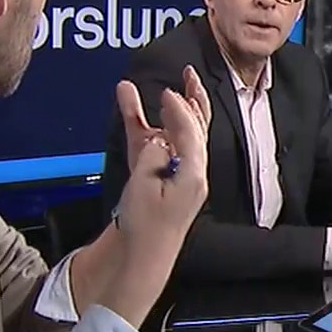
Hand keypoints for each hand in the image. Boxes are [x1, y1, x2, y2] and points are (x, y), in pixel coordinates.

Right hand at [113, 83, 208, 252]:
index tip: (169, 92)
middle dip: (192, 100)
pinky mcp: (163, 180)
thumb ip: (152, 157)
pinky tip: (136, 111)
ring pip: (178, 135)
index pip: (191, 133)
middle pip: (195, 129)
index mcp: (192, 174)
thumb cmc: (145, 226)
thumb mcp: (144, 188)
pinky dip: (151, 129)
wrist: (142, 256)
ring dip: (173, 111)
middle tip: (190, 74)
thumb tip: (157, 138)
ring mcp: (178, 175)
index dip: (180, 110)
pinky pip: (161, 148)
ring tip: (175, 86)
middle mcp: (191, 172)